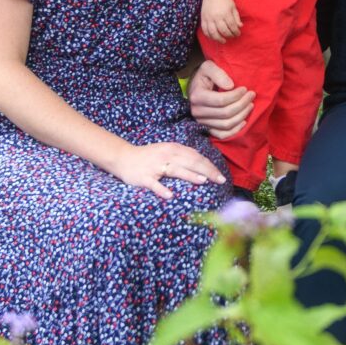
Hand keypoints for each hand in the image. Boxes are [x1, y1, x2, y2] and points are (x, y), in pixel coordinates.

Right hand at [108, 141, 225, 199]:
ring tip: (203, 181)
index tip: (221, 176)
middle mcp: (166, 156)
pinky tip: (170, 196)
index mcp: (173, 149)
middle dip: (207, 171)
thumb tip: (203, 164)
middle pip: (190, 162)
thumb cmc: (149, 157)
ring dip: (189, 175)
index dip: (210, 166)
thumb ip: (184, 156)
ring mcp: (155, 167)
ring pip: (175, 170)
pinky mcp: (144, 177)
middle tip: (220, 181)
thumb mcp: (168, 151)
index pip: (196, 157)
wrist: (124, 158)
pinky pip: (154, 184)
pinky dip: (162, 189)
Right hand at [187, 59, 254, 139]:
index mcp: (197, 96)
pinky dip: (235, 130)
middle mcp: (197, 111)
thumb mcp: (208, 67)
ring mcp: (202, 122)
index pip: (221, 100)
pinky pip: (222, 135)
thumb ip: (218, 73)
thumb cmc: (204, 76)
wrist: (195, 87)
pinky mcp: (207, 129)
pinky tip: (244, 121)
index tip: (245, 89)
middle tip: (251, 96)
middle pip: (226, 113)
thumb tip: (231, 86)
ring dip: (242, 115)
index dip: (236, 96)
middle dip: (242, 104)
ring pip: (226, 125)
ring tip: (250, 105)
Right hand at [201, 0, 242, 40]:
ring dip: (219, 39)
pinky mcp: (203, 19)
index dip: (236, 32)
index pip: (232, 26)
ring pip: (213, 33)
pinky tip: (214, 37)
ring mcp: (209, 18)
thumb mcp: (233, 7)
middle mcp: (217, 17)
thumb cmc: (224, 0)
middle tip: (232, 36)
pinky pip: (205, 30)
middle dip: (229, 35)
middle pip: (223, 30)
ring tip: (223, 41)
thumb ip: (236, 17)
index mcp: (226, 13)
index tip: (238, 34)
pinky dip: (209, 36)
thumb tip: (240, 26)